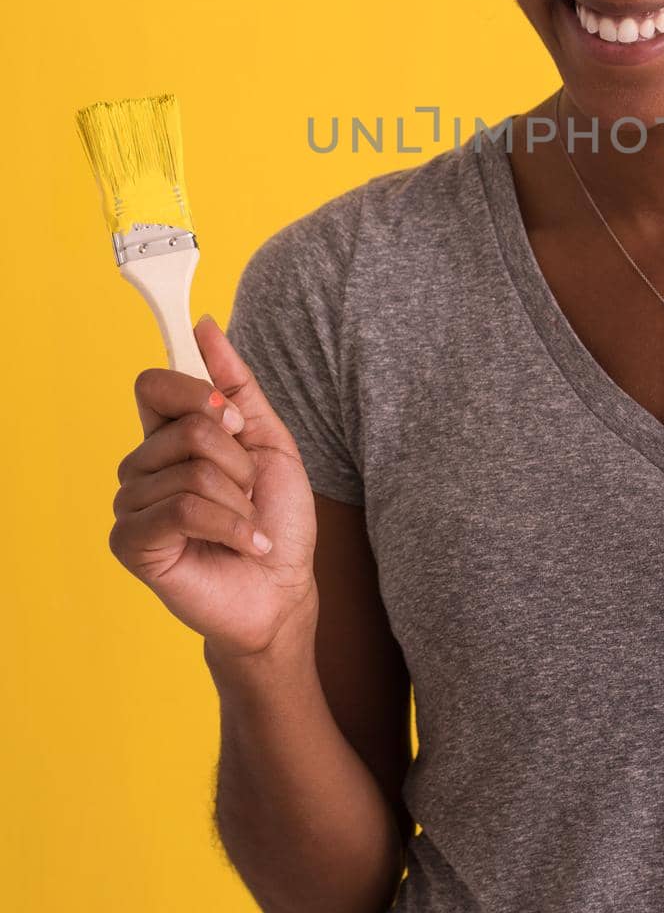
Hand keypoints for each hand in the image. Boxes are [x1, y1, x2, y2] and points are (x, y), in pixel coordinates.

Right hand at [110, 315, 318, 659]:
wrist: (284, 588)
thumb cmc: (277, 517)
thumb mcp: (268, 439)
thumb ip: (236, 383)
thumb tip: (206, 325)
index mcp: (168, 437)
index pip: (153, 383)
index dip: (200, 394)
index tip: (236, 422)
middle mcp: (142, 466)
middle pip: (188, 426)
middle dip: (239, 461)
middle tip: (248, 494)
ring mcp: (132, 505)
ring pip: (193, 470)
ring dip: (239, 500)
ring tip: (245, 525)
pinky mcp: (132, 543)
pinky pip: (185, 509)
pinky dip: (232, 527)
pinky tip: (247, 545)